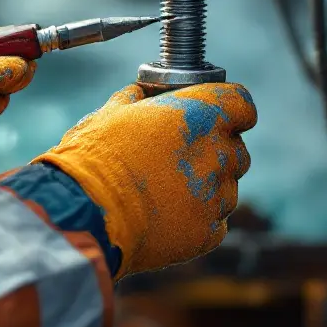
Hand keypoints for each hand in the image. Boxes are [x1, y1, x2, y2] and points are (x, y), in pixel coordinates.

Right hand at [34, 81, 255, 278]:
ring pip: (227, 188)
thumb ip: (139, 99)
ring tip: (167, 192)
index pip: (242, 104)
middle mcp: (217, 153)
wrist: (84, 212)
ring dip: (207, 187)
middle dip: (215, 152)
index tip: (218, 115)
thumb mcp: (111, 112)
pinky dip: (198, 219)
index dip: (231, 109)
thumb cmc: (94, 157)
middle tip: (181, 158)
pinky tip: (167, 216)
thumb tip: (142, 94)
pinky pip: (216, 222)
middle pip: (237, 149)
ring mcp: (216, 196)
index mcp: (200, 115)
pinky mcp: (208, 232)